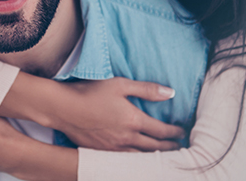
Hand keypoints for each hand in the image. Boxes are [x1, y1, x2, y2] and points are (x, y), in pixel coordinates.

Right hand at [51, 78, 184, 150]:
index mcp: (134, 120)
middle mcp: (127, 138)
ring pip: (141, 158)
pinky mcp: (102, 153)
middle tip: (178, 147)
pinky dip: (137, 162)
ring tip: (163, 156)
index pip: (161, 131)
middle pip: (154, 147)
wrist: (63, 108)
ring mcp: (114, 148)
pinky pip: (125, 161)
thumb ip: (146, 89)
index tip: (182, 131)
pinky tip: (138, 159)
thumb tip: (170, 93)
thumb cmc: (91, 92)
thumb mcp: (120, 84)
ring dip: (154, 157)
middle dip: (169, 147)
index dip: (174, 132)